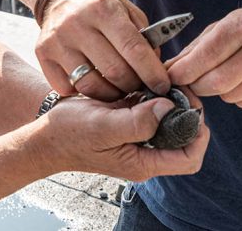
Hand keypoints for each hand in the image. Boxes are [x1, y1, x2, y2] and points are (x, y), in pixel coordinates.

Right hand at [31, 93, 209, 180]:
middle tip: (178, 84)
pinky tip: (146, 80)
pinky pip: (153, 112)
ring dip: (171, 100)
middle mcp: (145, 154)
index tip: (188, 103)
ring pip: (171, 122)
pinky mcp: (130, 124)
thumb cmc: (69, 134)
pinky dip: (154, 96)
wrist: (44, 136)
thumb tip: (168, 107)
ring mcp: (138, 140)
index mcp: (143, 162)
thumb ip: (137, 122)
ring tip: (163, 78)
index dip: (197, 132)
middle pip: (185, 138)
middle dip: (187, 110)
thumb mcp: (103, 127)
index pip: (189, 157)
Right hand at [36, 0, 170, 100]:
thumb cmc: (101, 5)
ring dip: (111, 95)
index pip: (133, 49)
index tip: (163, 87)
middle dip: (134, 86)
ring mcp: (57, 40)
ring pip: (90, 85)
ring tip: (120, 91)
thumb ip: (144, 38)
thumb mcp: (127, 10)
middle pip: (114, 71)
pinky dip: (84, 93)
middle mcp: (77, 23)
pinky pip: (67, 88)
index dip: (152, 73)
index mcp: (103, 9)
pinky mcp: (42, 53)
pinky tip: (94, 85)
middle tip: (141, 88)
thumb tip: (155, 73)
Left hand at [165, 9, 241, 107]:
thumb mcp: (224, 27)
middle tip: (190, 83)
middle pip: (219, 81)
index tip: (171, 77)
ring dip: (218, 91)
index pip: (209, 53)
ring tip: (222, 75)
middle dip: (198, 86)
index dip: (186, 69)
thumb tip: (166, 70)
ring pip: (231, 95)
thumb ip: (195, 49)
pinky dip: (235, 96)